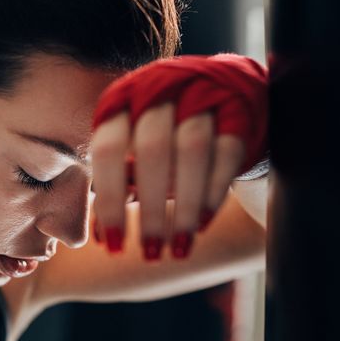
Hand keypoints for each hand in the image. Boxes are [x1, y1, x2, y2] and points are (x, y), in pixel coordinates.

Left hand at [89, 54, 267, 259]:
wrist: (221, 88)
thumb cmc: (165, 130)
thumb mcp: (134, 147)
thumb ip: (119, 184)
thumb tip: (103, 237)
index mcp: (123, 99)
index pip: (108, 148)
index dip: (109, 200)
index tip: (114, 245)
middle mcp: (160, 89)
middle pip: (152, 149)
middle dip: (150, 208)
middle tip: (150, 252)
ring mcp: (201, 95)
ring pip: (192, 150)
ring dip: (184, 207)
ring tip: (179, 249)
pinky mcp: (236, 109)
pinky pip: (226, 151)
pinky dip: (214, 192)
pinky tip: (203, 224)